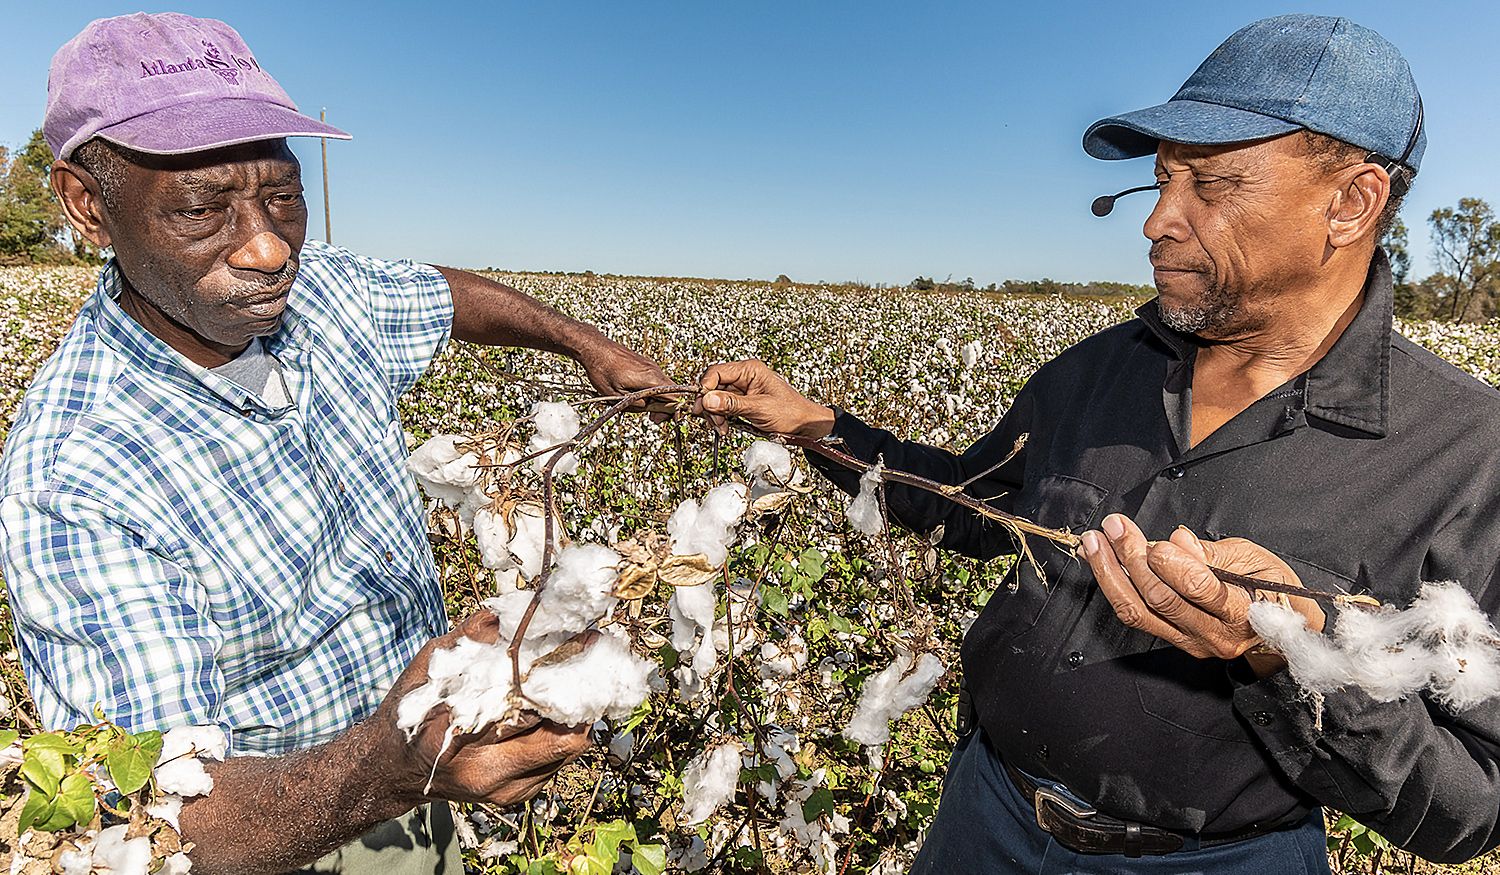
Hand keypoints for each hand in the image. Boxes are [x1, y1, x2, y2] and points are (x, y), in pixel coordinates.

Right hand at [371, 612, 591, 807]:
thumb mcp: (426, 668)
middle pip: (557, 735)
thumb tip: (503, 613)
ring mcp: (505, 790)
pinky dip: (566, 728)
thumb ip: (465, 641)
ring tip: (581, 674)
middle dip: (578, 691)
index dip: (555, 671)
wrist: (397, 771)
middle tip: (590, 654)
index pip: (522, 706)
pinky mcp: (518, 795)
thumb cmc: (410, 714)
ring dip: (578, 710)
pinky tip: (561, 703)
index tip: (578, 640)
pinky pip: (560, 759)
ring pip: (568, 749)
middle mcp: (484, 773)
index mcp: (454, 740)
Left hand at [575, 337, 671, 409]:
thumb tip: (651, 410)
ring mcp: (650, 366)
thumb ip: (638, 405)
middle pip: (672, 393)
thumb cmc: (602, 370)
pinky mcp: (644, 364)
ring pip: (663, 387)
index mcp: (651, 379)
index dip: (671, 412)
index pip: (675, 398)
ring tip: (638, 406)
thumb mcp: (617, 396)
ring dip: (656, 400)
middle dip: (663, 408)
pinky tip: (635, 395)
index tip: (657, 419)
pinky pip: (655, 380)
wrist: (594, 347)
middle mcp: (655, 371)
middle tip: (651, 417)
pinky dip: (650, 391)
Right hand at [693, 360, 834, 437]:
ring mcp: (742, 389)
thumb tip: (708, 399)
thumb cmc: (790, 412)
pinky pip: (723, 407)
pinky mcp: (742, 402)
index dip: (705, 388)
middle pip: (713, 386)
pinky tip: (725, 427)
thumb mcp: (760, 408)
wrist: (804, 425)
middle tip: (713, 421)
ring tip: (722, 427)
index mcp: (750, 370)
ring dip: (714, 414)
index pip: (716, 372)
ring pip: (716, 398)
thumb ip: (732, 404)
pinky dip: (721, 418)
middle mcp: (744, 376)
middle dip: (710, 405)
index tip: (702, 405)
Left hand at [1080, 514, 1324, 675]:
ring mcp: (1190, 641)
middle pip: (1162, 598)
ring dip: (1110, 572)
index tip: (1155, 542)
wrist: (1280, 628)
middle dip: (1132, 558)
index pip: (1200, 589)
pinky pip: (1135, 615)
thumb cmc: (1270, 586)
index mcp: (1242, 612)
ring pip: (1139, 610)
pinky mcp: (1173, 640)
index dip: (1173, 564)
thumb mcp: (1255, 559)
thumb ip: (1213, 554)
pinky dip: (1113, 586)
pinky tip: (1099, 560)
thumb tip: (1178, 541)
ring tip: (1094, 542)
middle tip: (1115, 526)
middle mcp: (1214, 633)